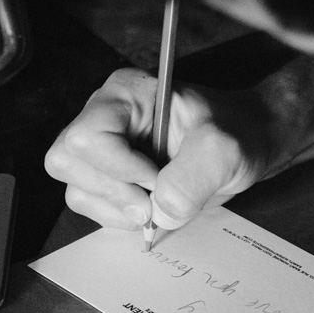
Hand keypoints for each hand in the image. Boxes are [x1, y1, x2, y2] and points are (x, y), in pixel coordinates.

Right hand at [44, 67, 269, 231]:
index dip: (120, 168)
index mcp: (126, 94)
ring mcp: (102, 149)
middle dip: (114, 191)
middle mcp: (104, 116)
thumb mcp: (226, 150)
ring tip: (157, 204)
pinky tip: (150, 208)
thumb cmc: (237, 134)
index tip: (158, 178)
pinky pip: (91, 206)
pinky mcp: (108, 177)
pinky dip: (119, 218)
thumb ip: (194, 177)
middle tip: (154, 199)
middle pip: (67, 162)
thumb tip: (160, 210)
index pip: (88, 136)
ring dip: (117, 209)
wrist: (247, 146)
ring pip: (76, 189)